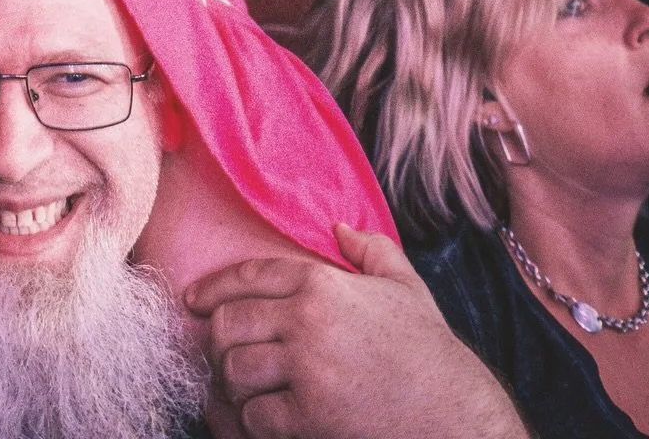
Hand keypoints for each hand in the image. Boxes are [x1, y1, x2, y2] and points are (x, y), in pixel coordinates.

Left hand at [187, 221, 528, 438]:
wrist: (457, 416)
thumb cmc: (430, 353)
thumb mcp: (404, 287)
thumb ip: (369, 249)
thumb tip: (340, 228)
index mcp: (322, 283)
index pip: (247, 277)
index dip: (212, 289)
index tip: (192, 302)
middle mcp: (307, 320)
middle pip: (228, 324)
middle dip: (215, 339)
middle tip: (219, 352)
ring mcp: (307, 370)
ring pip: (234, 370)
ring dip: (231, 382)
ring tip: (239, 385)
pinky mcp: (310, 417)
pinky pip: (255, 415)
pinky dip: (252, 419)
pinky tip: (264, 415)